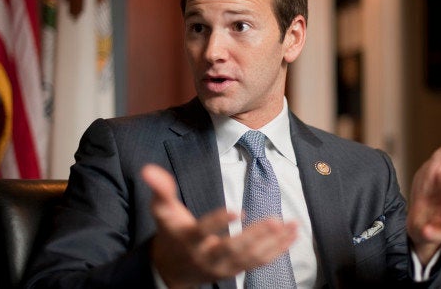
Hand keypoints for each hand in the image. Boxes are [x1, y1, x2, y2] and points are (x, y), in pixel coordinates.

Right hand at [141, 164, 297, 287]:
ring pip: (250, 258)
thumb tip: (149, 169)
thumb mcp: (161, 212)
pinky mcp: (235, 271)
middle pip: (232, 249)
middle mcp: (206, 256)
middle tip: (274, 220)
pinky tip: (292, 236)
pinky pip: (258, 263)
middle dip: (255, 236)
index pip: (203, 231)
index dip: (219, 222)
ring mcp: (222, 267)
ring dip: (273, 243)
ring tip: (291, 225)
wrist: (172, 270)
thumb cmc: (170, 234)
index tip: (236, 210)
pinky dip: (277, 250)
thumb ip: (159, 190)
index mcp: (189, 239)